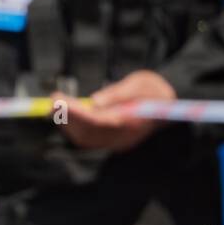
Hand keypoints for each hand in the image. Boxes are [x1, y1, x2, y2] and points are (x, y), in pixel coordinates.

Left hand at [52, 70, 175, 152]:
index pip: (98, 121)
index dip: (75, 112)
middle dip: (67, 116)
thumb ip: (119, 92)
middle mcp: (123, 137)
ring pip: (85, 138)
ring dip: (67, 122)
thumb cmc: (154, 91)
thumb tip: (95, 101)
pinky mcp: (111, 142)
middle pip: (88, 133)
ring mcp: (117, 142)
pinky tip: (66, 113)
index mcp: (132, 122)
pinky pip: (88, 139)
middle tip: (53, 100)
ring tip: (57, 104)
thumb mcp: (141, 82)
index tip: (59, 99)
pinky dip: (73, 127)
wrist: (170, 106)